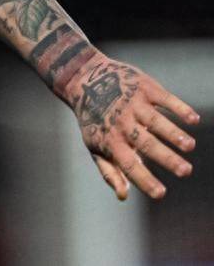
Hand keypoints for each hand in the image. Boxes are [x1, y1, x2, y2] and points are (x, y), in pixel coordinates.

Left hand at [65, 54, 198, 199]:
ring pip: (156, 121)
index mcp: (111, 141)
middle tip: (185, 171)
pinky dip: (179, 108)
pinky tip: (193, 119)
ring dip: (174, 133)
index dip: (143, 180)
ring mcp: (132, 103)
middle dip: (166, 158)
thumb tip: (123, 197)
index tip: (161, 194)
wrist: (83, 79)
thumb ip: (110, 171)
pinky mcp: (143, 86)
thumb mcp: (95, 145)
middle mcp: (121, 123)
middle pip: (146, 143)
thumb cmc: (94, 119)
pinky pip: (164, 98)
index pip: (128, 165)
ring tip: (189, 146)